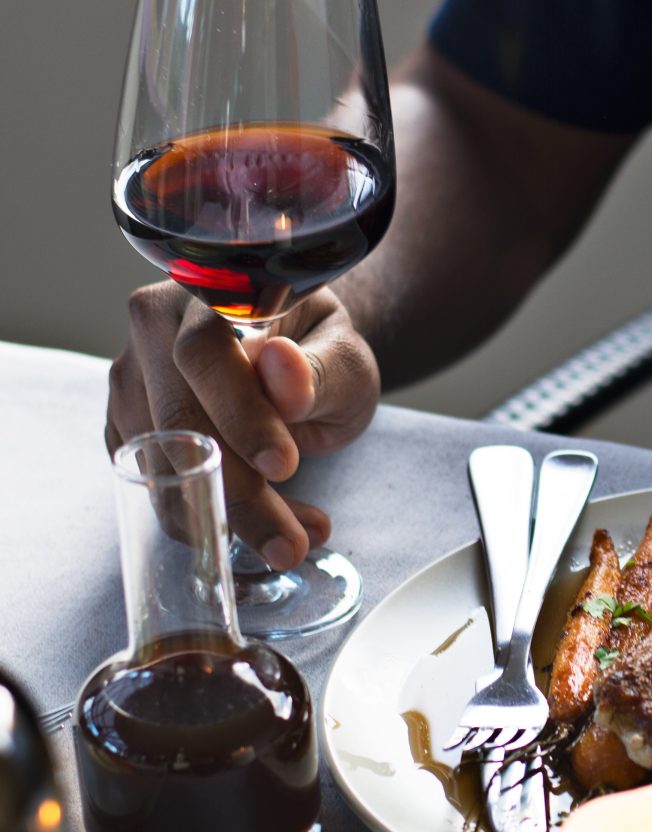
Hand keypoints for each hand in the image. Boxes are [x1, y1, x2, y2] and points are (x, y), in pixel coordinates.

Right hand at [107, 283, 380, 567]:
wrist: (298, 363)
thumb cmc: (322, 351)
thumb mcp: (345, 359)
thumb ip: (318, 370)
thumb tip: (281, 375)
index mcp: (207, 290)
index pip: (205, 352)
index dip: (239, 412)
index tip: (284, 464)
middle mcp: (154, 326)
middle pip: (177, 416)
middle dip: (237, 490)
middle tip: (290, 542)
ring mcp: (132, 376)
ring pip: (162, 461)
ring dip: (226, 514)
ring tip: (291, 541)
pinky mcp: (127, 425)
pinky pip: (156, 483)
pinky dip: (207, 517)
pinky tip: (261, 529)